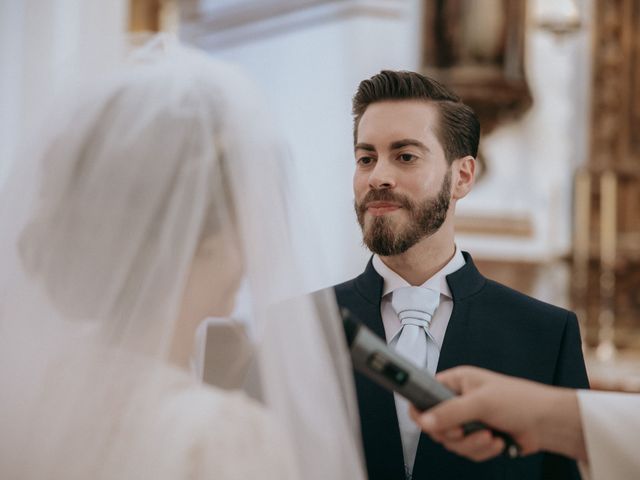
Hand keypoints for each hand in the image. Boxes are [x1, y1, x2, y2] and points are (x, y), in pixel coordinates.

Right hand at [409, 366, 584, 461]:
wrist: (547, 423)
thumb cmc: (519, 400)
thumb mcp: (481, 402)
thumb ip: (450, 412)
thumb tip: (424, 421)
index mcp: (455, 383)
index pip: (424, 395)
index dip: (422, 411)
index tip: (429, 423)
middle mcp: (459, 401)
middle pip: (436, 425)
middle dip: (453, 434)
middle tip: (464, 431)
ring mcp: (469, 420)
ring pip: (452, 442)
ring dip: (471, 444)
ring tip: (490, 436)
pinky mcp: (479, 437)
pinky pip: (467, 451)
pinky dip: (482, 451)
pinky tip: (498, 442)